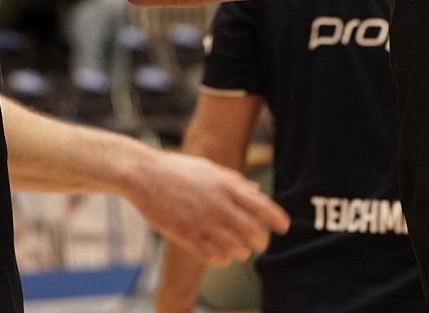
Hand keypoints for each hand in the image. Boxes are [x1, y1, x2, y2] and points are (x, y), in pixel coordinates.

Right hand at [128, 150, 288, 266]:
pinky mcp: (186, 235)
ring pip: (235, 248)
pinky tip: (222, 257)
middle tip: (260, 244)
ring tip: (239, 250)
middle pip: (253, 232)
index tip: (284, 228)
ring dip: (241, 252)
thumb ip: (235, 182)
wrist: (144, 175)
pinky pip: (213, 256)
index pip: (262, 207)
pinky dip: (222, 259)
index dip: (277, 219)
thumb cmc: (177, 169)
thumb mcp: (210, 169)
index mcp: (227, 186)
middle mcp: (219, 205)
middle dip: (260, 241)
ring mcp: (203, 221)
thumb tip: (256, 192)